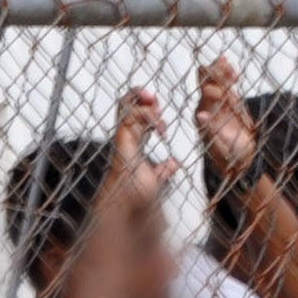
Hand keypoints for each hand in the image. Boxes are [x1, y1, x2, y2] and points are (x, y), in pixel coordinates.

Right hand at [111, 88, 175, 205]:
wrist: (133, 202)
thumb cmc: (139, 191)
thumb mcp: (157, 176)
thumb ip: (164, 168)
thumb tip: (175, 163)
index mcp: (134, 140)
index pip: (135, 114)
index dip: (146, 105)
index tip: (160, 106)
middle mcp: (127, 136)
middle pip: (126, 104)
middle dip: (138, 94)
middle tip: (153, 97)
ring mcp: (123, 137)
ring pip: (125, 107)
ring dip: (141, 102)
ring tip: (157, 109)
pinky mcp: (122, 142)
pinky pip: (128, 119)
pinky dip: (145, 117)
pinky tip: (160, 127)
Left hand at [195, 58, 257, 182]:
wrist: (240, 159)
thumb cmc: (230, 155)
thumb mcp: (220, 145)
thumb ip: (212, 129)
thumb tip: (201, 115)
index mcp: (203, 112)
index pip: (203, 90)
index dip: (211, 82)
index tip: (223, 83)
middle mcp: (208, 104)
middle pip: (207, 79)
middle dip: (216, 72)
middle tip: (226, 66)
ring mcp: (219, 102)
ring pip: (218, 79)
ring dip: (223, 71)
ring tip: (228, 62)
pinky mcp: (230, 102)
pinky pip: (228, 85)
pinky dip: (230, 76)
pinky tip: (233, 69)